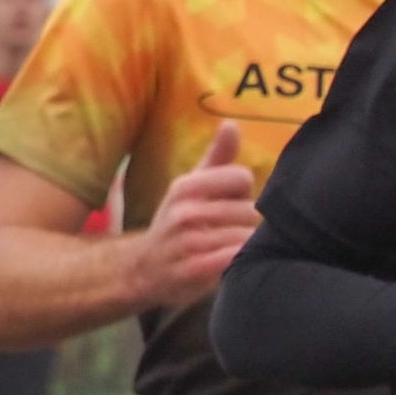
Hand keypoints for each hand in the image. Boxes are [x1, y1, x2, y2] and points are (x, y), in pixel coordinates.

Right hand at [129, 122, 265, 312]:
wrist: (144, 268)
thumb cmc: (179, 221)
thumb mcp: (192, 185)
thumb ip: (217, 157)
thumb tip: (232, 124)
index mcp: (186, 186)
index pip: (241, 177)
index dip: (244, 192)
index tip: (232, 201)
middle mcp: (185, 211)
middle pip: (250, 210)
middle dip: (252, 222)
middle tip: (238, 230)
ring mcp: (188, 242)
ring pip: (247, 236)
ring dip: (250, 243)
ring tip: (238, 246)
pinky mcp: (195, 270)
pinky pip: (235, 259)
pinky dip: (242, 260)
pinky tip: (235, 262)